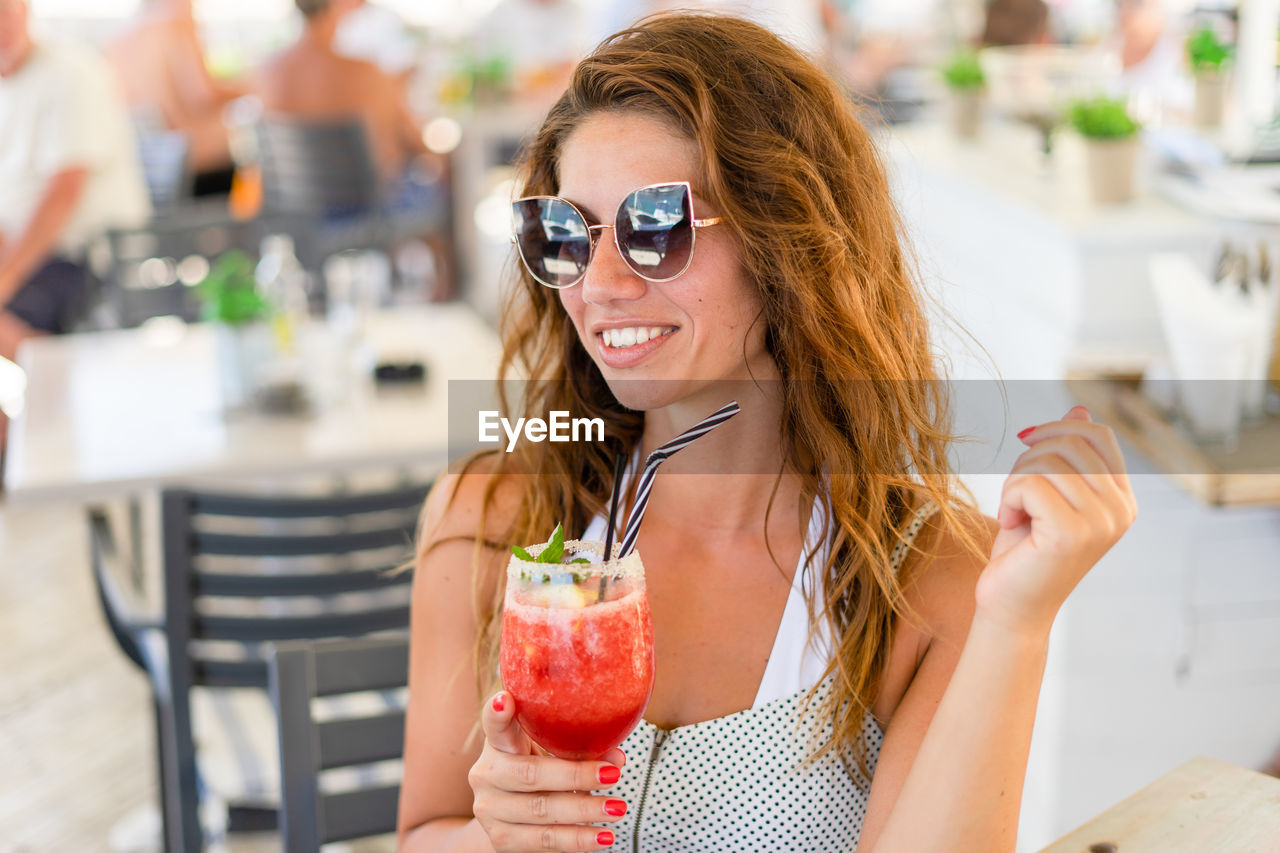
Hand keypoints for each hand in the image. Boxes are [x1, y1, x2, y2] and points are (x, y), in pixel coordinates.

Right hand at [468, 691, 627, 851]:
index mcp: (499, 744)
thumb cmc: (538, 775)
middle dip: (576, 775)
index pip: (495, 726)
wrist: (509, 821)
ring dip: (585, 809)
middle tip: (613, 775)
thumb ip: (579, 751)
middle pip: (530, 773)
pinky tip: (602, 837)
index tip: (505, 700)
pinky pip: (543, 840)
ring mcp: (489, 809)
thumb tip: (617, 759)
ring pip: (541, 809)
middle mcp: (486, 774)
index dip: (497, 714)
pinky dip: (577, 839)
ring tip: (617, 807)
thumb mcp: (551, 756)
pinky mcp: (501, 839)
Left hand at [977, 406, 1137, 636]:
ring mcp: (1101, 523)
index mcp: (1123, 499)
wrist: (1011, 608)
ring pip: (1046, 462)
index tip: (1025, 444)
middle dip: (1029, 459)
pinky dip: (1008, 499)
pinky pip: (1029, 484)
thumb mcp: (1048, 495)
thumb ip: (1068, 456)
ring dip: (1014, 482)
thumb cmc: (1025, 552)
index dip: (1057, 428)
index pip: (1098, 434)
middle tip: (1016, 494)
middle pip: (1070, 442)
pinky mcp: (1072, 534)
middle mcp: (1120, 510)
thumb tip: (1080, 408)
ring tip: (1014, 514)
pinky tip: (1010, 525)